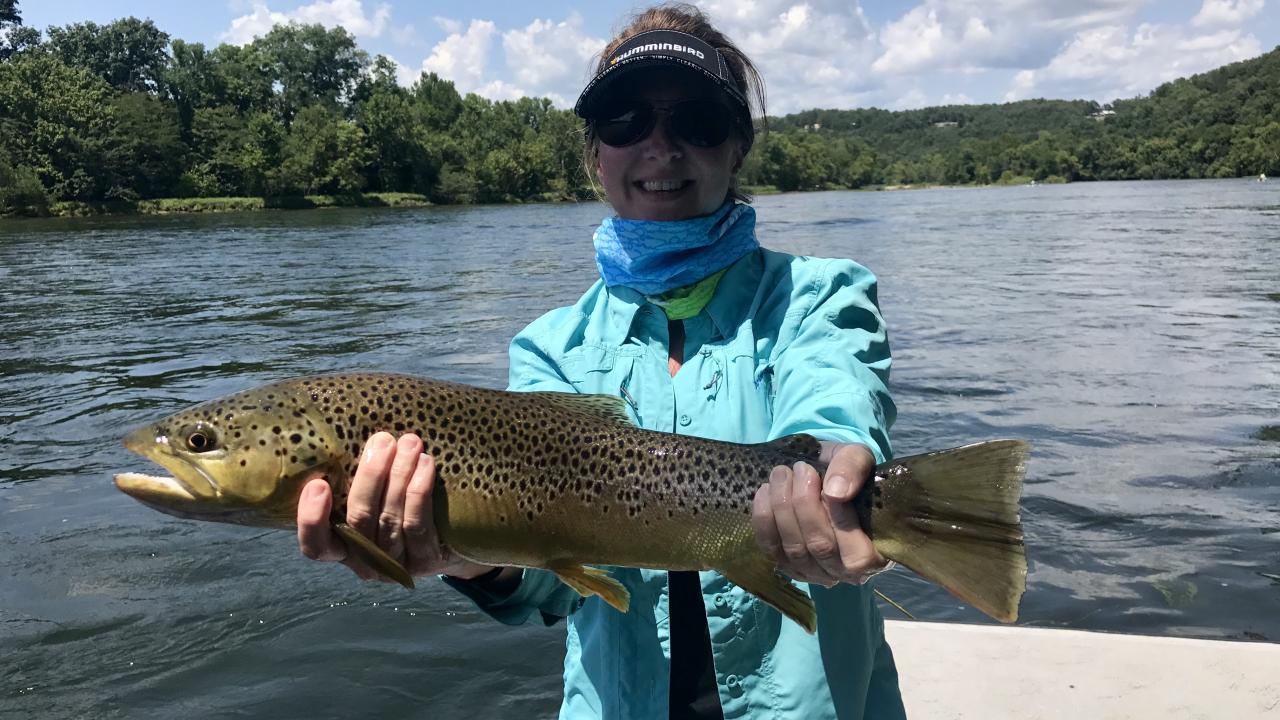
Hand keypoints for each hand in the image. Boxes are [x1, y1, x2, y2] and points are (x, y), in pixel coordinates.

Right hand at [296, 431, 494, 580]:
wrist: (456, 537)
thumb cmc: (404, 504)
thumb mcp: (376, 495)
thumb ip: (357, 477)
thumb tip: (355, 433)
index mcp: (343, 547)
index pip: (316, 546)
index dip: (312, 519)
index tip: (318, 484)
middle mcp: (365, 563)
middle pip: (359, 520)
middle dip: (370, 476)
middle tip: (383, 440)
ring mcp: (395, 566)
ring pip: (389, 520)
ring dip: (398, 476)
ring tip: (409, 443)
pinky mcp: (426, 562)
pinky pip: (418, 526)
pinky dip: (419, 492)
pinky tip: (426, 464)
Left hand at [750, 442, 889, 585]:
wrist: (822, 477)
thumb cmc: (847, 473)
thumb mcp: (858, 458)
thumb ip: (853, 468)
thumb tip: (836, 491)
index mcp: (876, 555)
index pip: (857, 552)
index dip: (839, 515)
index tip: (823, 478)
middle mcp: (846, 572)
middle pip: (820, 547)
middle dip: (803, 503)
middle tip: (799, 468)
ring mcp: (815, 573)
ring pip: (794, 549)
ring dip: (782, 507)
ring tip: (781, 474)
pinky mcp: (788, 566)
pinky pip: (770, 548)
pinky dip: (764, 518)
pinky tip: (766, 491)